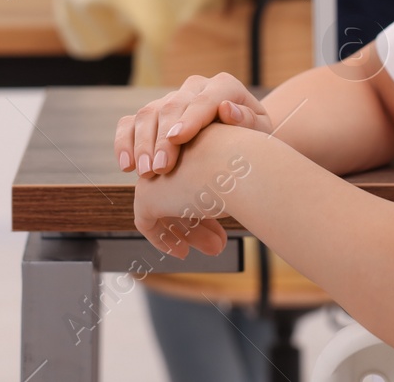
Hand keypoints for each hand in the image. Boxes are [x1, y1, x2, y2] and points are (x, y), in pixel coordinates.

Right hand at [115, 73, 270, 176]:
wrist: (240, 141)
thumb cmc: (253, 140)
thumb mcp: (260, 133)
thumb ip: (248, 120)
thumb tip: (228, 110)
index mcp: (224, 86)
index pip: (206, 98)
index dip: (191, 117)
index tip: (179, 139)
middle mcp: (194, 88)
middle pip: (172, 107)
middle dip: (162, 138)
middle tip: (160, 169)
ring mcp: (170, 100)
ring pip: (147, 113)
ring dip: (142, 144)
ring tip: (145, 173)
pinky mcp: (152, 115)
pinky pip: (129, 123)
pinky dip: (124, 142)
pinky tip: (127, 166)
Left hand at [133, 126, 250, 259]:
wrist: (237, 166)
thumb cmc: (247, 168)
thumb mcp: (238, 174)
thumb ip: (230, 185)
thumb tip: (234, 201)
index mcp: (192, 142)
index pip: (194, 178)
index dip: (209, 205)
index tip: (224, 224)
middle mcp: (171, 153)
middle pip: (179, 193)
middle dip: (200, 222)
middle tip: (219, 243)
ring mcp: (156, 172)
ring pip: (166, 207)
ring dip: (189, 232)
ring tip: (214, 249)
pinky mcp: (146, 196)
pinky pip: (147, 221)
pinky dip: (163, 238)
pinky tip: (182, 252)